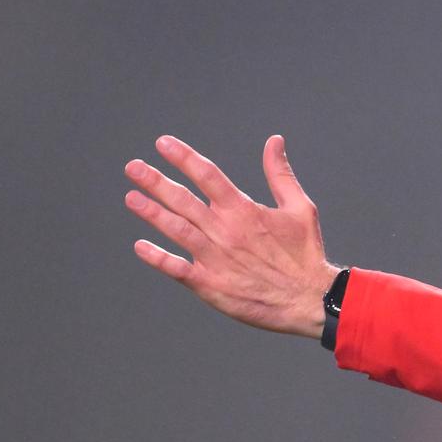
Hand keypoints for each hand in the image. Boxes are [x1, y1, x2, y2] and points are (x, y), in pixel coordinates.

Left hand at [124, 134, 339, 337]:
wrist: (309, 299)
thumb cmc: (305, 255)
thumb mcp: (300, 208)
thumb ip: (280, 175)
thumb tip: (274, 141)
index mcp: (245, 210)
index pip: (208, 176)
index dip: (183, 157)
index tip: (163, 144)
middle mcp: (226, 231)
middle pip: (184, 199)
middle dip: (156, 181)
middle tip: (133, 167)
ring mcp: (216, 258)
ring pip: (177, 230)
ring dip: (152, 213)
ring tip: (131, 198)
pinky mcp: (211, 285)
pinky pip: (178, 269)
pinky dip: (158, 258)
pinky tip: (140, 247)